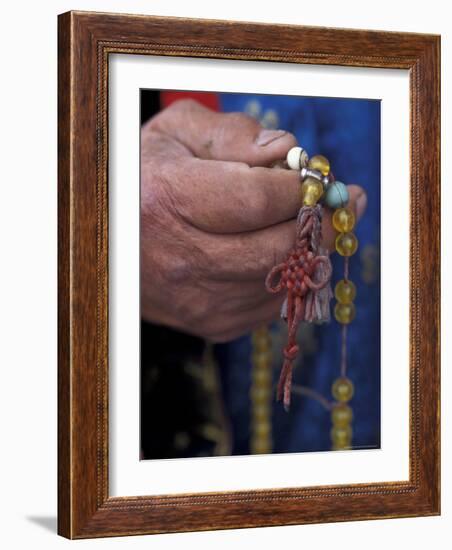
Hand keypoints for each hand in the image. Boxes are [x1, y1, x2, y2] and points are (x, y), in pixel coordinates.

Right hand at [141, 99, 366, 341]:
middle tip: (343, 203)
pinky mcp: (213, 325)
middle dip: (321, 224)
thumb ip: (232, 134)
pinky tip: (285, 252)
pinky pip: (275, 303)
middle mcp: (182, 259)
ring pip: (284, 281)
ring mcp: (199, 301)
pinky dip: (292, 277)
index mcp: (168, 201)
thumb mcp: (177, 135)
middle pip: (277, 249)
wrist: (119, 242)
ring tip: (317, 224)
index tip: (319, 179)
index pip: (255, 201)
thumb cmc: (150, 179)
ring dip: (312, 251)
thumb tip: (286, 152)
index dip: (300, 190)